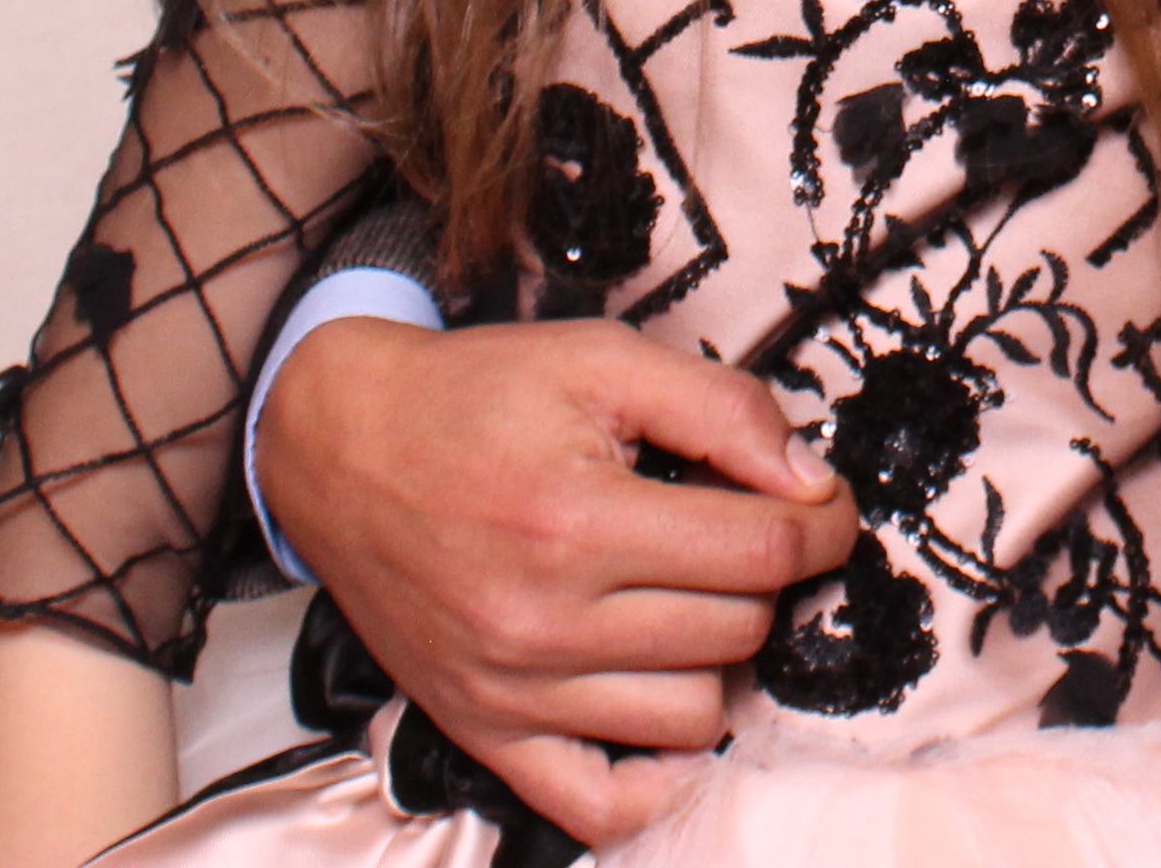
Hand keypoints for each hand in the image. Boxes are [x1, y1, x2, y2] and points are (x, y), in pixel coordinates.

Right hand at [262, 316, 859, 848]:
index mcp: (579, 521)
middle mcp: (546, 622)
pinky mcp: (484, 732)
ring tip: (689, 599)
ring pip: (693, 714)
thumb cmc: (472, 396)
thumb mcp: (602, 357)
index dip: (821, 523)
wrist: (339, 442)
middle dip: (764, 576)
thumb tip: (810, 479)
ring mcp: (513, 692)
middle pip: (736, 630)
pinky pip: (600, 803)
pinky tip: (664, 707)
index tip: (822, 505)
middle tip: (740, 532)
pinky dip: (654, 775)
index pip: (762, 552)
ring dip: (716, 656)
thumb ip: (720, 409)